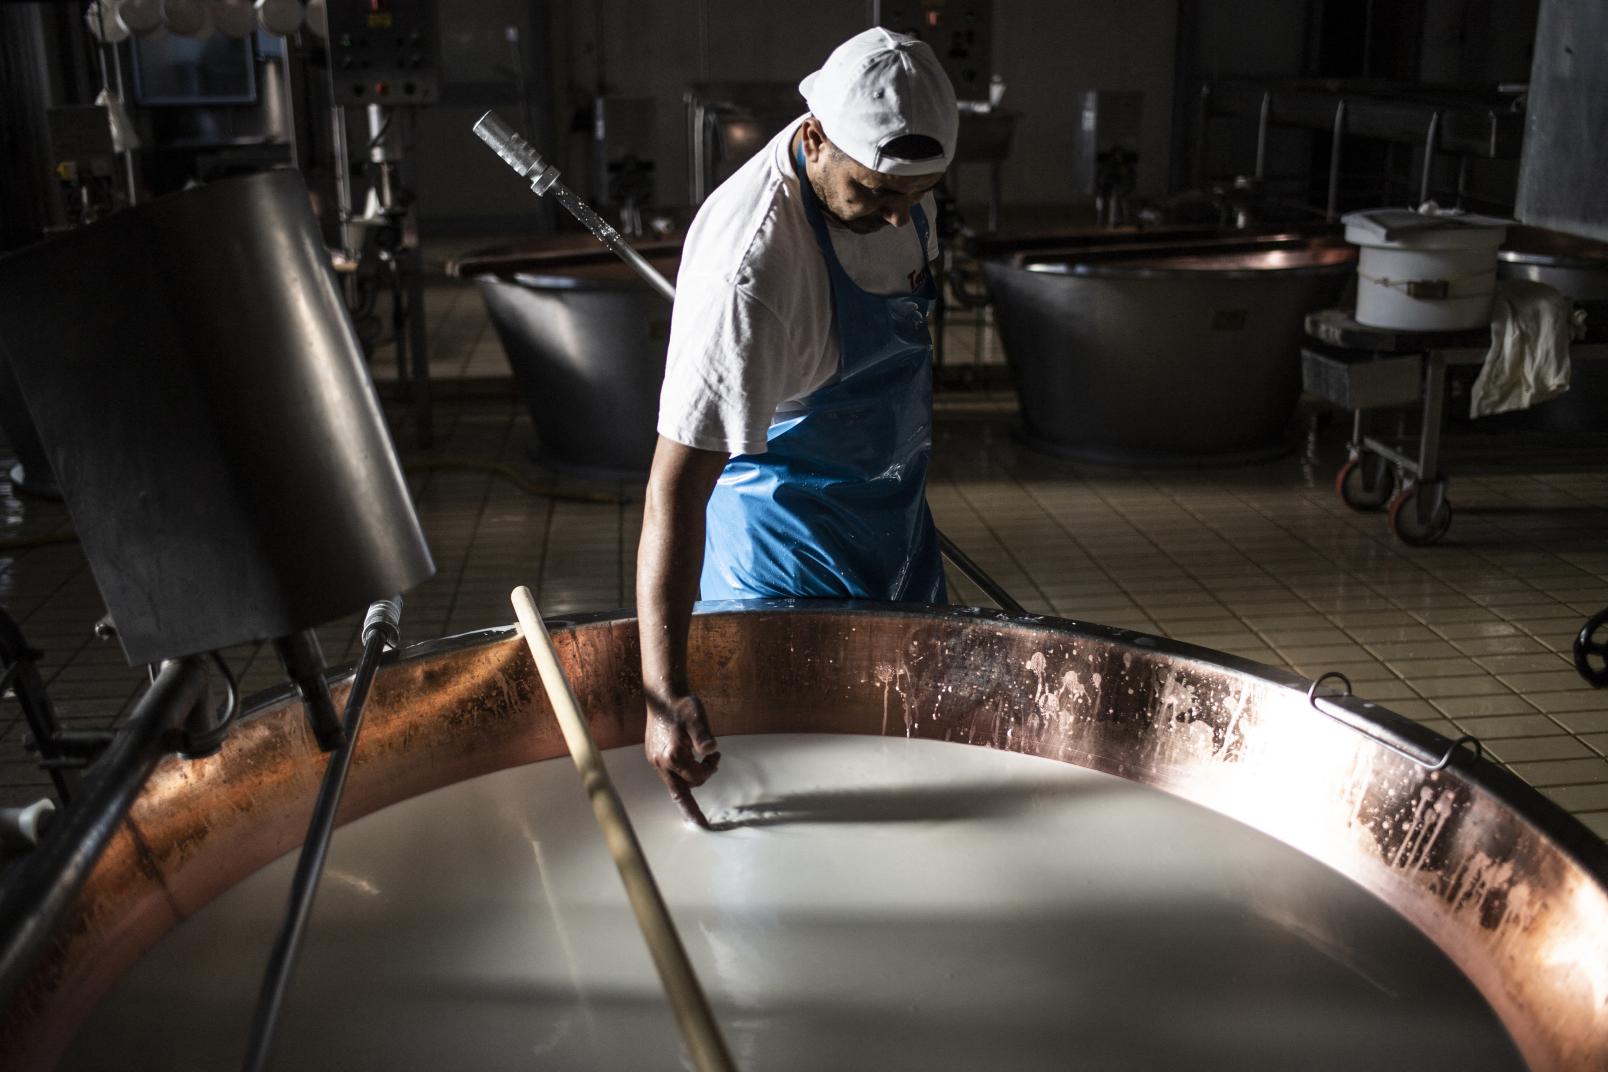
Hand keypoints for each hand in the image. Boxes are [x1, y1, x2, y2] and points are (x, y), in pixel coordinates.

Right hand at [644, 693, 719, 826]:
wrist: (662, 694)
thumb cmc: (682, 705)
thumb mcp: (697, 717)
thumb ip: (703, 735)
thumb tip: (710, 749)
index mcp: (673, 756)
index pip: (697, 778)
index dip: (709, 771)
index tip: (714, 768)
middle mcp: (661, 762)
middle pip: (679, 793)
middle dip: (691, 807)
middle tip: (705, 805)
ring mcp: (655, 759)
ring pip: (675, 783)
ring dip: (692, 777)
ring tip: (705, 757)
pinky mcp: (653, 754)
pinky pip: (669, 773)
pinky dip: (682, 772)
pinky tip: (691, 758)